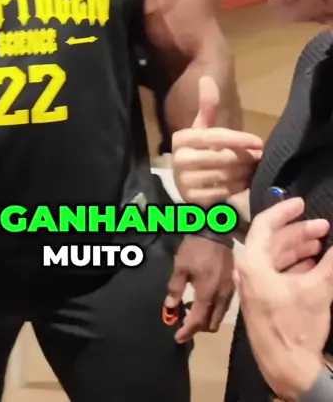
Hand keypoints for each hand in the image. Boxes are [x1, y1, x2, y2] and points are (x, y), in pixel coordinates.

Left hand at [164, 235, 233, 342]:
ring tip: (192, 310)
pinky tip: (204, 300)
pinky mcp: (234, 285)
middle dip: (198, 328)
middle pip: (212, 324)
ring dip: (207, 319)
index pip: (198, 321)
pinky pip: (225, 307)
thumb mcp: (180, 267)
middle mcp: (221, 297)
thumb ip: (175, 289)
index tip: (177, 337)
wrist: (215, 231)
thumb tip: (169, 307)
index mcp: (207, 293)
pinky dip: (214, 310)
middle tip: (185, 322)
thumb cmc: (195, 249)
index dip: (187, 331)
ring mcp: (230, 292)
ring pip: (220, 316)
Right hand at [172, 76, 262, 203]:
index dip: (239, 139)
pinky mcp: (193, 199)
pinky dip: (238, 187)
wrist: (187, 184)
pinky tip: (245, 181)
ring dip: (245, 172)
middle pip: (223, 157)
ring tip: (255, 167)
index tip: (259, 141)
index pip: (215, 136)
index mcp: (181, 139)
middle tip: (260, 156)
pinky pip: (224, 192)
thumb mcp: (202, 130)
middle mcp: (179, 160)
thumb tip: (207, 79)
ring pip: (226, 175)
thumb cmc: (199, 151)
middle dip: (245, 157)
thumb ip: (207, 108)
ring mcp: (184, 182)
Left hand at [235, 197, 332, 399]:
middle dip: (298, 232)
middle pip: (272, 241)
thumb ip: (329, 262)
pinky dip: (293, 265)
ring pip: (274, 257)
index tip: (301, 203)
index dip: (283, 211)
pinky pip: (274, 273)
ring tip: (321, 245)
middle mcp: (247, 271)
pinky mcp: (260, 299)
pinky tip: (313, 265)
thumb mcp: (318, 289)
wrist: (287, 368)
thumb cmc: (296, 325)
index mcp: (253, 263)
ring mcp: (252, 286)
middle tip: (323, 228)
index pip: (264, 225)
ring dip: (297, 248)